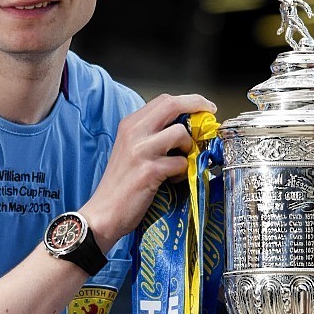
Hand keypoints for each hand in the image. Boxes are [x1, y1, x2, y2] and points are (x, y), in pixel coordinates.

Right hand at [81, 93, 216, 250]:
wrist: (103, 213)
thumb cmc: (120, 184)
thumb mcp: (131, 150)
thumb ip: (152, 135)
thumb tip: (185, 128)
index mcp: (129, 125)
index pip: (163, 100)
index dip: (188, 100)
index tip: (204, 106)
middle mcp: (133, 132)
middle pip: (172, 105)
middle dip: (197, 106)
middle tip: (210, 116)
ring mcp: (141, 151)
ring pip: (180, 133)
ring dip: (188, 148)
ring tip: (180, 162)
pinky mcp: (149, 171)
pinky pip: (180, 162)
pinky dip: (183, 171)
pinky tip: (173, 180)